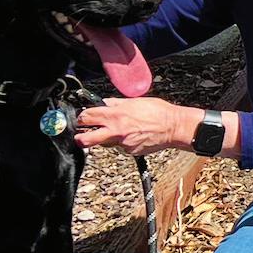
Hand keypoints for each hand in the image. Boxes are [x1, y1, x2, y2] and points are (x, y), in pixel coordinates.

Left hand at [74, 97, 202, 157]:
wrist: (173, 127)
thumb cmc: (158, 112)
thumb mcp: (134, 101)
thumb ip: (116, 103)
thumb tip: (105, 103)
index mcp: (115, 115)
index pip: (87, 117)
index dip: (81, 117)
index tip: (82, 118)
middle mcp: (116, 131)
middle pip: (86, 139)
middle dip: (80, 137)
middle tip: (80, 135)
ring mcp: (122, 144)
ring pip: (105, 143)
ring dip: (106, 137)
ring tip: (119, 130)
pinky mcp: (130, 151)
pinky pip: (121, 146)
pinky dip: (123, 141)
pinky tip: (134, 135)